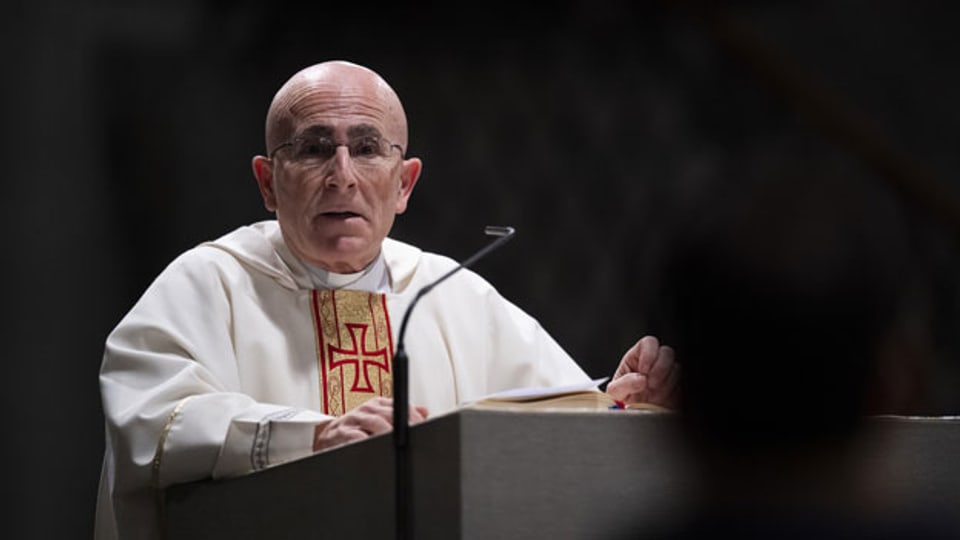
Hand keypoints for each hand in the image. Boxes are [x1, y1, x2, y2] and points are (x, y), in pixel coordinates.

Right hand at [312, 397, 428, 451]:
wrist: (328, 435)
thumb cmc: (357, 427)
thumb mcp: (380, 417)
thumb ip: (402, 415)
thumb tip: (425, 412)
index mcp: (379, 404)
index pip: (400, 406)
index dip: (412, 417)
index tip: (420, 428)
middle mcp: (367, 409)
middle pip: (389, 414)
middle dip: (403, 426)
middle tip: (412, 437)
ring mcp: (354, 419)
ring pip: (374, 422)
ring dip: (387, 432)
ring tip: (396, 441)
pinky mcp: (342, 433)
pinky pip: (355, 436)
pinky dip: (366, 441)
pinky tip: (373, 447)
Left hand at [606, 335, 678, 407]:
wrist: (631, 416)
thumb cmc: (621, 400)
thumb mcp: (614, 392)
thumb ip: (623, 384)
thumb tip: (640, 378)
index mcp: (637, 358)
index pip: (648, 343)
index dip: (648, 354)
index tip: (643, 370)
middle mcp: (654, 363)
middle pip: (667, 352)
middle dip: (660, 368)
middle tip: (651, 384)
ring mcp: (666, 375)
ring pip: (677, 368)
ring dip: (666, 383)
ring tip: (654, 395)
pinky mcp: (676, 388)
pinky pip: (682, 385)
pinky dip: (673, 393)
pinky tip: (662, 401)